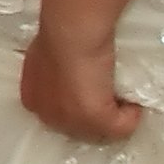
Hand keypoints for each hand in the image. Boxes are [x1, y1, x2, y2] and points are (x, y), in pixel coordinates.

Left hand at [19, 27, 141, 143]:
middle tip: (112, 97)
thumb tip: (70, 82)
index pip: (59, 115)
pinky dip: (131, 116)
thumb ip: (54, 78)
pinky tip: (131, 101)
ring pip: (101, 131)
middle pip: (79, 127)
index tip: (92, 93)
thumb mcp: (48, 59)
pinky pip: (122, 128)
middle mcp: (48, 116)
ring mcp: (71, 122)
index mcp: (32, 100)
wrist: (72, 32)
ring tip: (122, 97)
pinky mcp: (96, 120)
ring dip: (115, 117)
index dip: (79, 106)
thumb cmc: (60, 35)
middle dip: (97, 116)